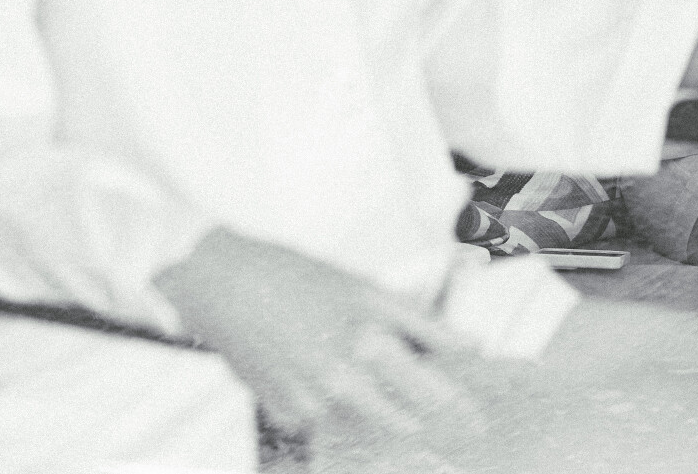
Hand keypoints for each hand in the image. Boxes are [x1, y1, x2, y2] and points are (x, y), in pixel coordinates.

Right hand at [153, 227, 486, 452]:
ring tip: (342, 369)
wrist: (220, 284)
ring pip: (362, 422)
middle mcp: (345, 379)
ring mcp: (313, 402)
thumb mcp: (363, 287)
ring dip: (370, 409)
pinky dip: (327, 406)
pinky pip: (323, 420)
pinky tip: (310, 372)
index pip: (433, 391)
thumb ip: (420, 322)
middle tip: (429, 413)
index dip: (460, 409)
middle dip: (419, 417)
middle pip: (403, 420)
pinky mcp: (286, 415)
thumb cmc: (294, 275)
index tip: (477, 421)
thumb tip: (469, 346)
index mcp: (370, 339)